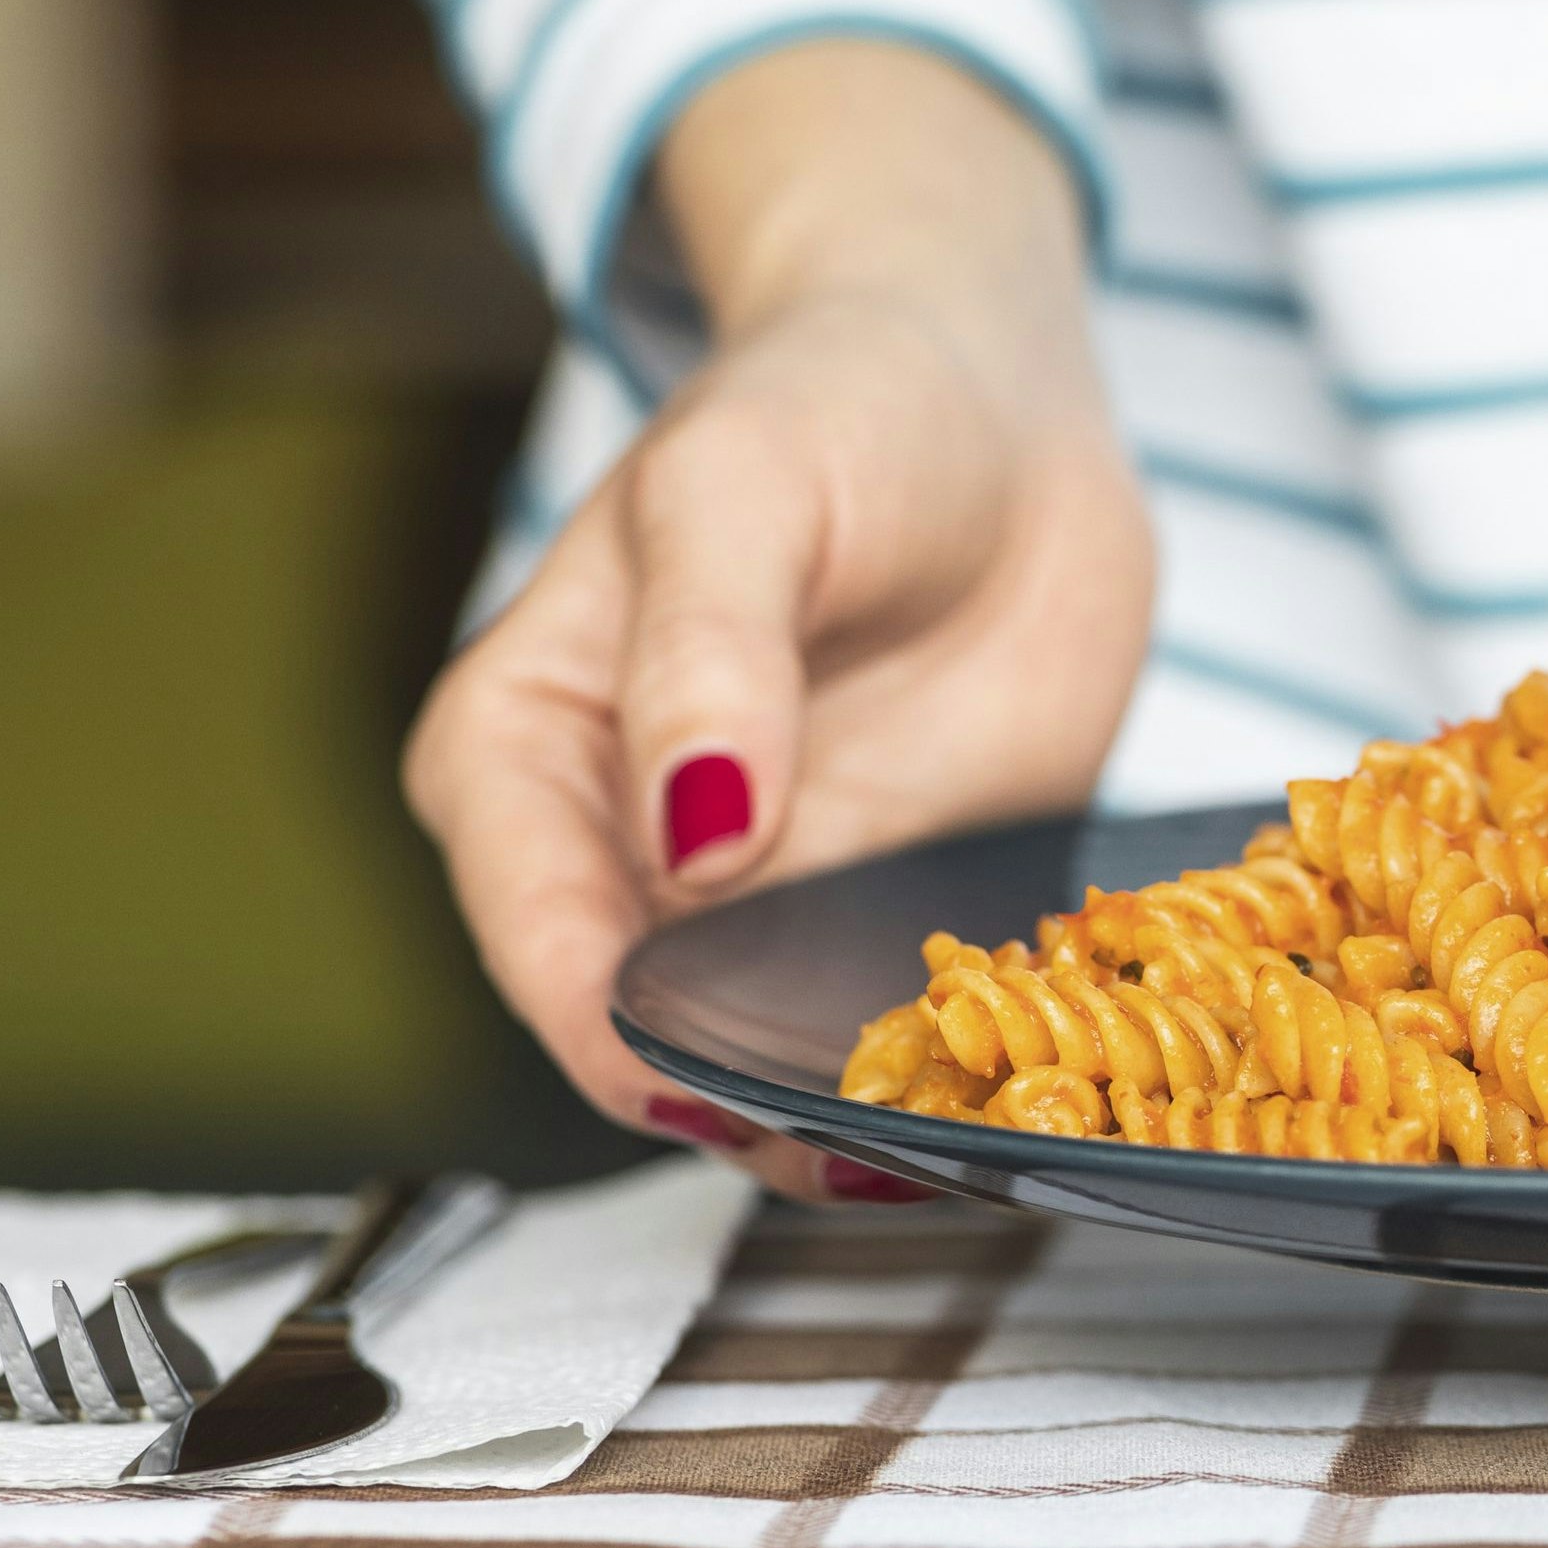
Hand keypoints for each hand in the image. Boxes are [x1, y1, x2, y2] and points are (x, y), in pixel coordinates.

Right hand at [403, 43, 1151, 1200]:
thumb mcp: (744, 488)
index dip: (621, 1039)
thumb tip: (694, 834)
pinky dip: (957, 1069)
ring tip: (953, 1143)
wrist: (997, 404)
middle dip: (751, 1106)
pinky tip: (1024, 1095)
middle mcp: (625, 857)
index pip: (544, 945)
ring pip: (783, 1061)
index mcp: (523, 756)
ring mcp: (765, 899)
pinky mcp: (891, 911)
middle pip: (655, 1042)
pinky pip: (909, 1026)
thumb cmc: (835, 406)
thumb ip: (708, 657)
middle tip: (870, 1142)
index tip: (719, 1092)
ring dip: (859, 1114)